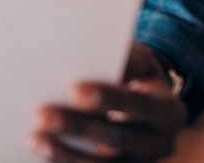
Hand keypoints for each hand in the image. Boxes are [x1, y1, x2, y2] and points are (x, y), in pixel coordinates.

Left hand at [31, 43, 185, 160]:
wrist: (150, 103)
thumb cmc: (136, 74)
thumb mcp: (139, 60)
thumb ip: (124, 57)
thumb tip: (87, 51)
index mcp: (168, 110)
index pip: (141, 106)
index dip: (110, 99)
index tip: (74, 90)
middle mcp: (160, 142)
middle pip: (119, 139)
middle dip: (79, 127)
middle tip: (42, 115)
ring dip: (67, 154)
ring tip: (36, 139)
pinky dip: (66, 162)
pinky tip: (42, 152)